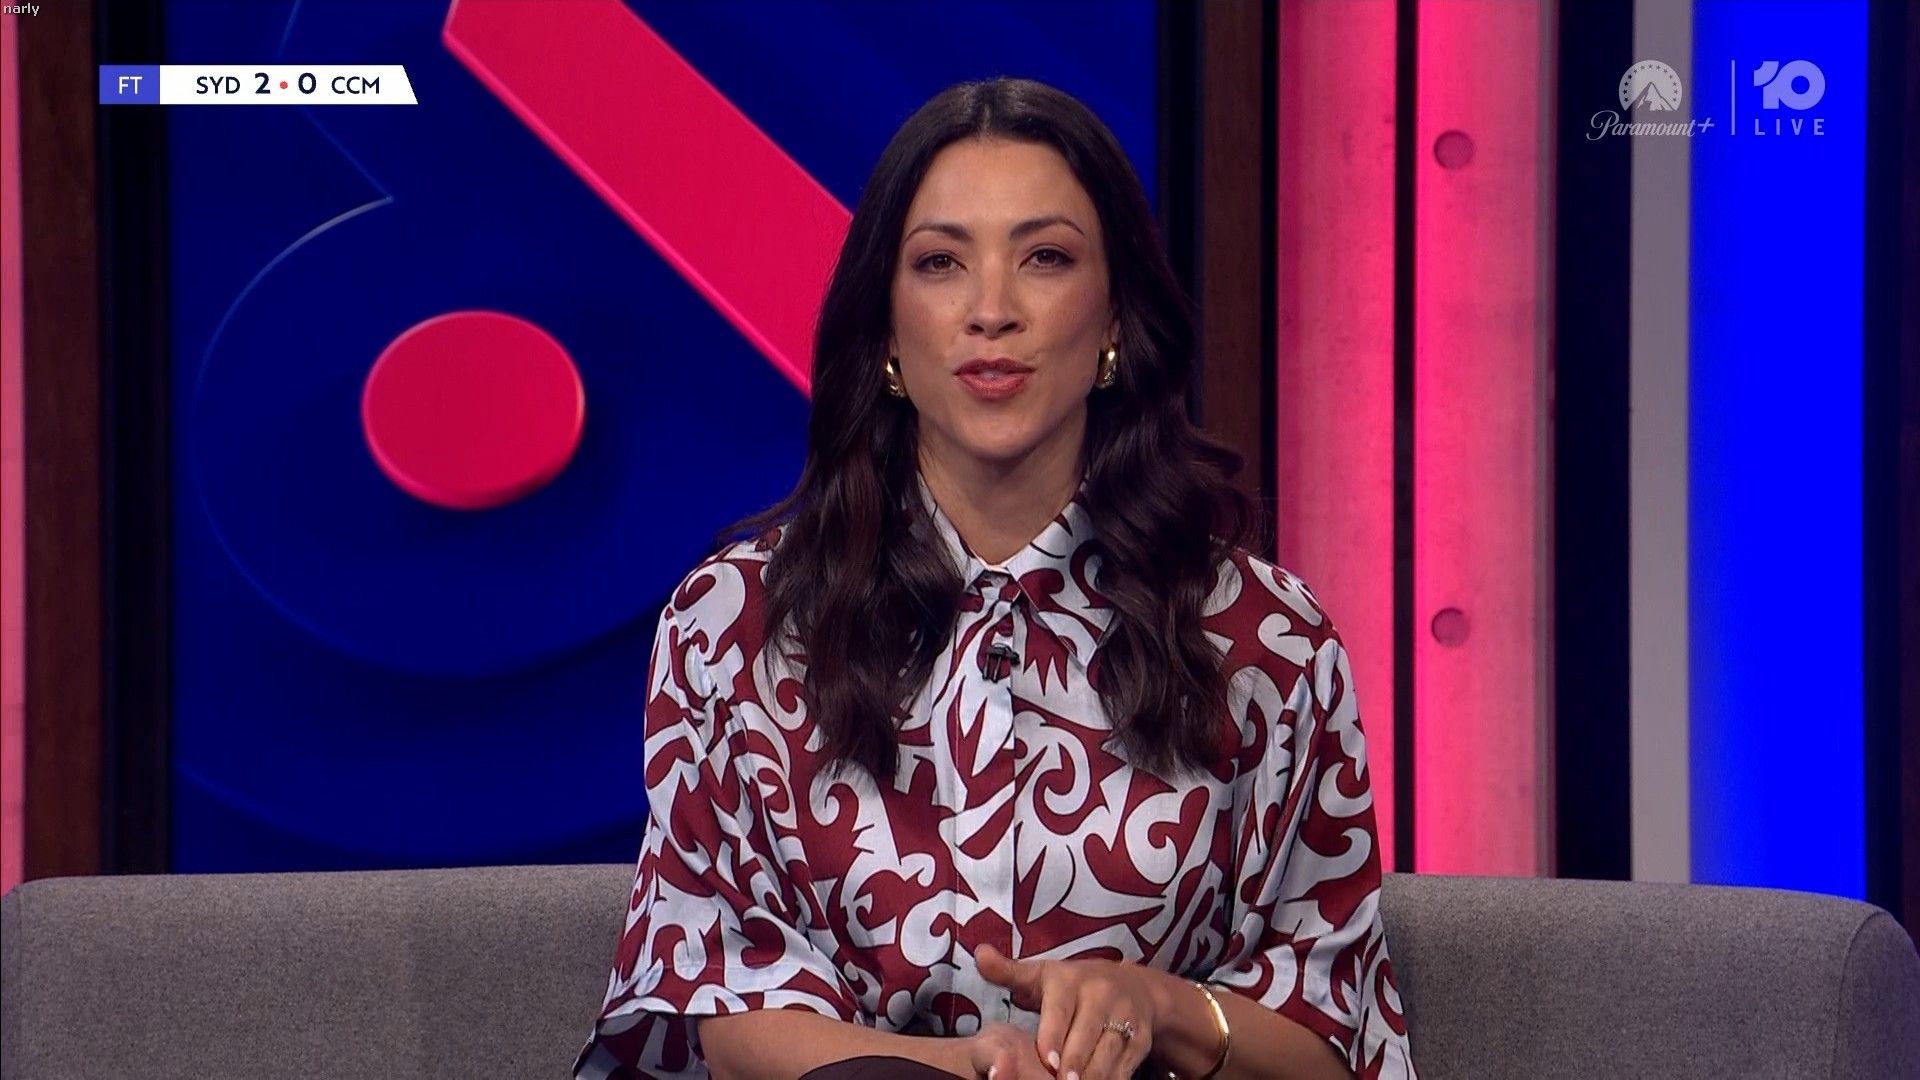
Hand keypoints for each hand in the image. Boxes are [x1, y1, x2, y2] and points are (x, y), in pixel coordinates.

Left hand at [974, 944, 1161, 1079]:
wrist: (1136, 987)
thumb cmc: (1076, 985)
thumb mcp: (1043, 974)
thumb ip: (1009, 972)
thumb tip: (980, 956)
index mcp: (1071, 981)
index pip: (1060, 1011)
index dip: (1053, 1037)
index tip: (1046, 1061)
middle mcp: (1101, 996)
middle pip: (1085, 1036)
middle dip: (1071, 1065)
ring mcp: (1124, 1018)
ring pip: (1107, 1053)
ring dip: (1093, 1075)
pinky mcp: (1141, 1039)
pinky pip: (1126, 1065)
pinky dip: (1112, 1079)